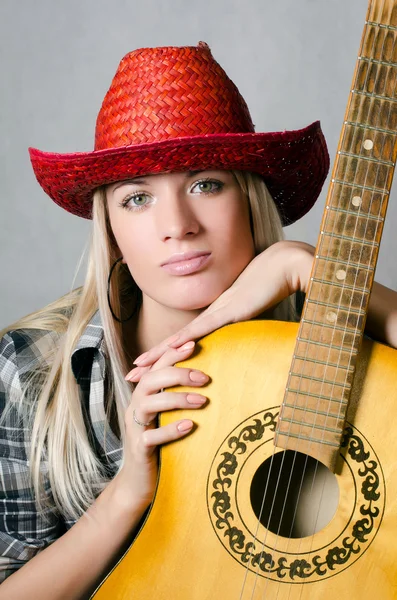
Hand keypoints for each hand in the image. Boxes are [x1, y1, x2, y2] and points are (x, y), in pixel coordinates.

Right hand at [114, 342, 207, 510]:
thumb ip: (179, 398)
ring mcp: (134, 428)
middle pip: (150, 380)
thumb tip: (211, 378)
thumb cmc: (160, 445)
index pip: (156, 367)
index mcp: (144, 396)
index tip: (194, 344)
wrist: (139, 483)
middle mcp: (136, 407)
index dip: (173, 354)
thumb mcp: (169, 417)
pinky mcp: (139, 449)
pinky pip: (151, 437)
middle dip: (178, 374)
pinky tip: (190, 426)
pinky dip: (170, 429)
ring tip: (202, 401)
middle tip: (205, 378)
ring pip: (148, 404)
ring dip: (176, 399)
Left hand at [131, 240, 313, 367]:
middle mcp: (213, 313)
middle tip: (131, 374)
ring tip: (139, 367)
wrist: (286, 264)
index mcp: (219, 315)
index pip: (187, 338)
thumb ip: (256, 325)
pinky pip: (206, 326)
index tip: (149, 367)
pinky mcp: (232, 309)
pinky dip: (187, 338)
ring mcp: (220, 310)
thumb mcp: (263, 311)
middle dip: (153, 358)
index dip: (166, 353)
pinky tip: (170, 348)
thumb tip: (260, 345)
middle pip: (176, 340)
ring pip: (183, 336)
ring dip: (159, 353)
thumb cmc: (278, 284)